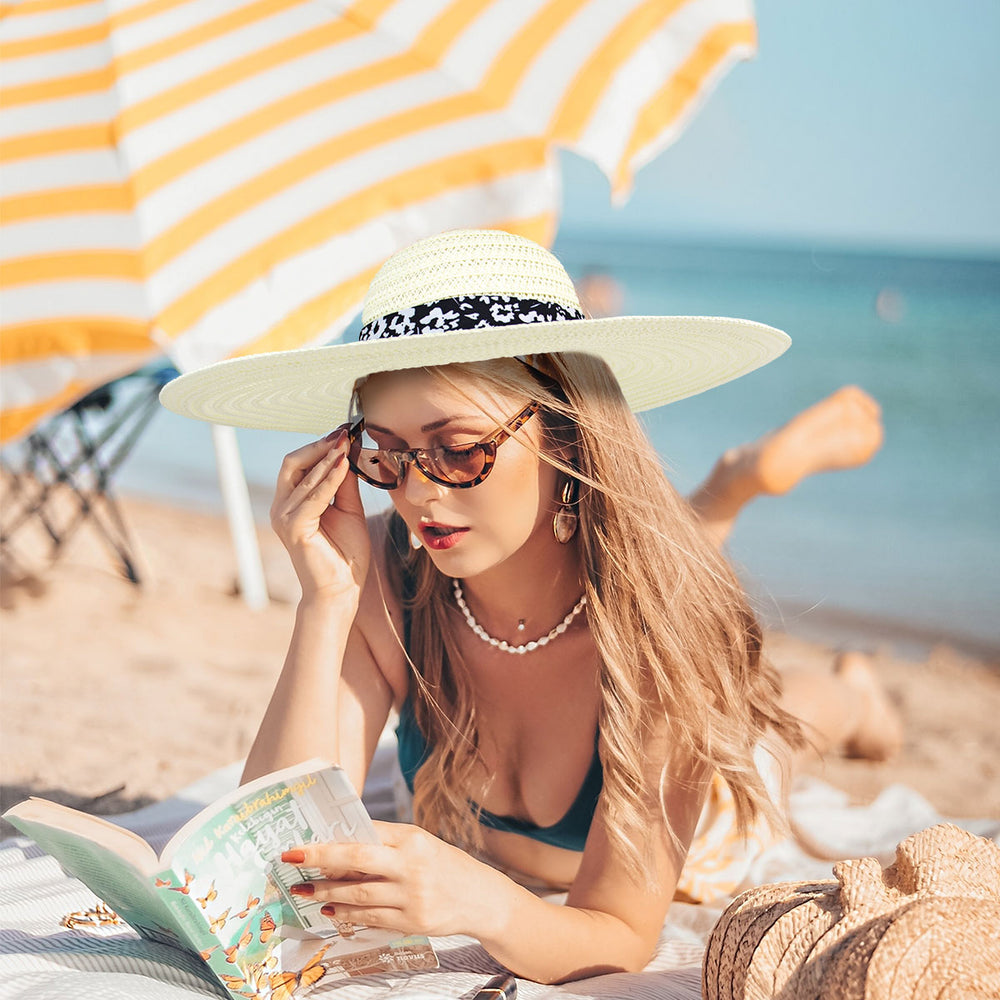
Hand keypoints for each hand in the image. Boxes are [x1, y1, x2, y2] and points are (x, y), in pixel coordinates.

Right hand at [270, 426, 369, 601]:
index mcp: (292, 502)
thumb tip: (348, 451)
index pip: (299, 463)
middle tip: (344, 432)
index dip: (320, 445)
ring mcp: (284, 517)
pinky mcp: (293, 527)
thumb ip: (344, 483)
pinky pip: (314, 496)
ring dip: (327, 458)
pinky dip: (330, 479)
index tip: (344, 431)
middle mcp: (281, 507)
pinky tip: (345, 465)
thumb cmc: (345, 553)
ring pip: (304, 476)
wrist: (341, 588)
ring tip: (347, 442)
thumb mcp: (348, 509)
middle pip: (292, 462)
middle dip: (319, 445)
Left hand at [283, 822, 495, 938]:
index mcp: (412, 839)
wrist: (481, 898)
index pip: (365, 833)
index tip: (303, 841)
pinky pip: (370, 918)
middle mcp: (412, 865)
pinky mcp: (412, 922)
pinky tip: (328, 908)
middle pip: (357, 858)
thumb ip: (386, 841)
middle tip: (291, 859)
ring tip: (303, 889)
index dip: (332, 838)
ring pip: (358, 894)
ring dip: (325, 891)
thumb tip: (342, 840)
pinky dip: (345, 913)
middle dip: (319, 858)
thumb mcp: (421, 843)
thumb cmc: (445, 865)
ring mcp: (412, 896)